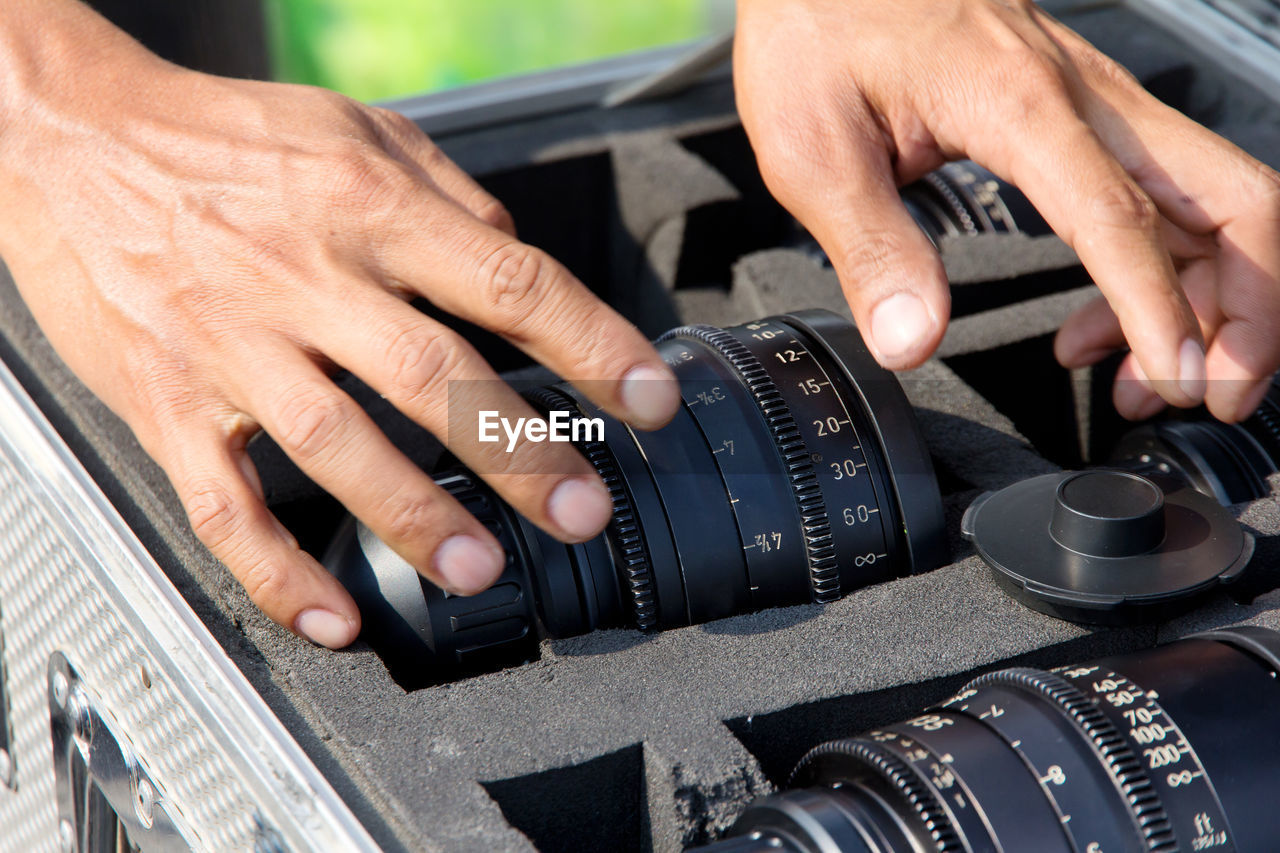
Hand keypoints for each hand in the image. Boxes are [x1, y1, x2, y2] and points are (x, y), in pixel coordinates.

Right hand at [0, 2, 678, 646]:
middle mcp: (304, 278)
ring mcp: (232, 347)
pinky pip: (224, 505)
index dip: (593, 344)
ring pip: (334, 447)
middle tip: (583, 510)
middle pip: (433, 376)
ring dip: (415, 516)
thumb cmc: (224, 140)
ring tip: (480, 568)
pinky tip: (332, 617)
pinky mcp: (169, 404)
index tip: (649, 396)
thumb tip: (520, 265)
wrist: (71, 140)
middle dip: (521, 452)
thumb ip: (450, 199)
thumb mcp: (357, 131)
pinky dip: (277, 572)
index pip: (508, 280)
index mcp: (366, 207)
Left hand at [734, 0, 1279, 421]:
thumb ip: (872, 247)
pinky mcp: (1082, 117)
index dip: (1161, 308)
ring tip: (1149, 382)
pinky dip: (1156, 276)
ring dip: (1212, 299)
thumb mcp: (814, 146)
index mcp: (1018, 103)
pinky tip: (1096, 330)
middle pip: (1232, 192)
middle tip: (1217, 392)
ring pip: (1213, 199)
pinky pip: (1160, 199)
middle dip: (1253, 305)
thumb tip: (911, 338)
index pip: (1121, 217)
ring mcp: (1095, 104)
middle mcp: (1083, 97)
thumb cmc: (821, 25)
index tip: (1179, 380)